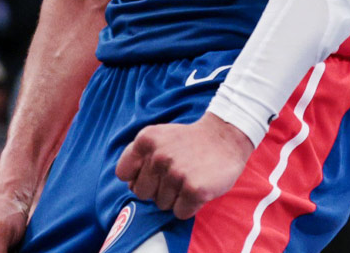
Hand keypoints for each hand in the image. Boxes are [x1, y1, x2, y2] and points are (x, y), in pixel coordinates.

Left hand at [115, 114, 253, 219]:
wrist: (225, 137)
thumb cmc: (189, 141)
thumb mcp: (159, 137)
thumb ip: (140, 157)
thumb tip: (131, 186)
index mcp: (145, 140)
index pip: (123, 174)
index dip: (137, 177)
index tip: (153, 173)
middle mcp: (158, 157)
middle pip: (141, 193)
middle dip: (156, 189)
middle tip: (175, 176)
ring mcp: (176, 174)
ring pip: (161, 204)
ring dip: (174, 197)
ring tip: (188, 178)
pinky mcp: (194, 190)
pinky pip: (180, 213)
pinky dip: (188, 206)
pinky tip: (197, 188)